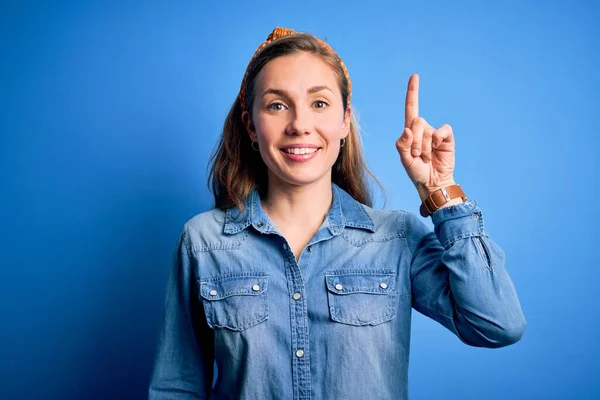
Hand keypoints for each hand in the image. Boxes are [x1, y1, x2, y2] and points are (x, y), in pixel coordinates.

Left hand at [395, 74, 455, 200]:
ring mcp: (435, 133)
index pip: (411, 108)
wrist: (432, 183)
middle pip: (416, 121)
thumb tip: (407, 130)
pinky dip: (438, 139)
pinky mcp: (446, 138)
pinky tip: (437, 149)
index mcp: (410, 132)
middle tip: (416, 155)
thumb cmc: (417, 172)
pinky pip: (442, 130)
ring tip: (425, 157)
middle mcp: (422, 129)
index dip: (413, 92)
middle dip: (414, 140)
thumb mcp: (404, 160)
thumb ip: (401, 145)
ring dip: (423, 146)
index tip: (415, 76)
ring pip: (426, 128)